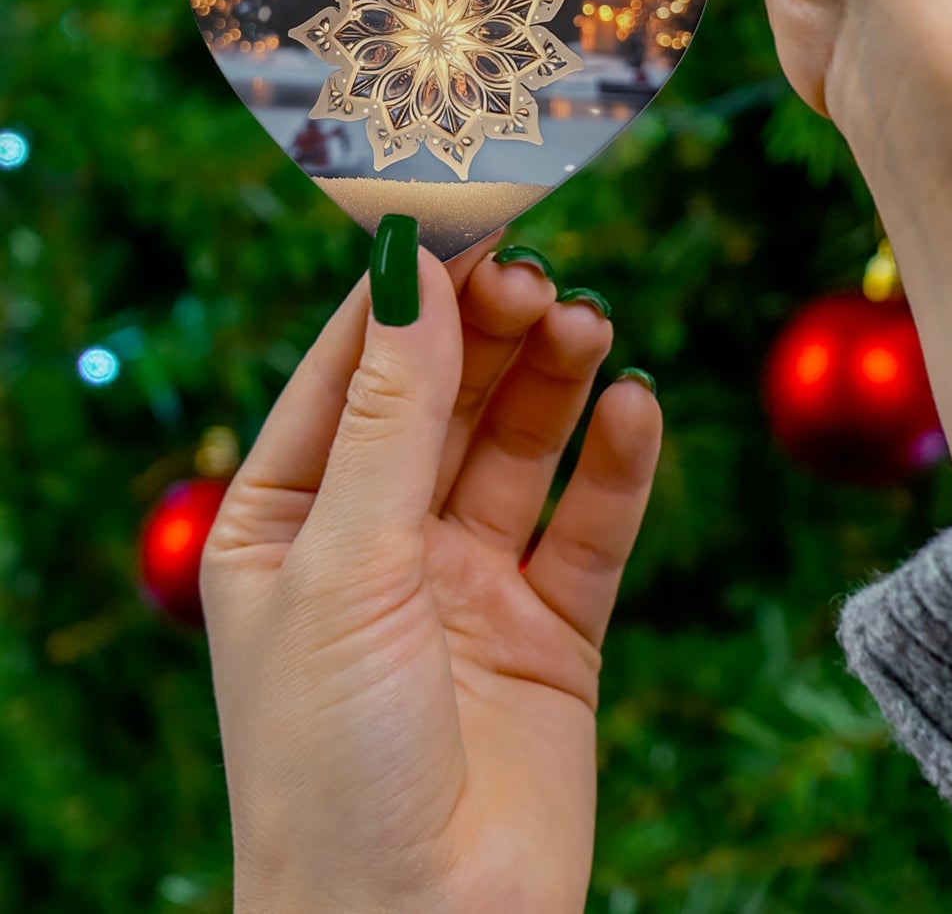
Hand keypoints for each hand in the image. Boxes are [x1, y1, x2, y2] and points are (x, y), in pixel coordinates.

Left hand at [201, 233, 660, 913]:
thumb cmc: (330, 762)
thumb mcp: (345, 565)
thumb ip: (390, 414)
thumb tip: (410, 268)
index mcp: (288, 522)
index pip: (351, 371)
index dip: (408, 293)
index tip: (467, 217)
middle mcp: (379, 543)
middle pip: (446, 397)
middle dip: (491, 331)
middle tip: (540, 277)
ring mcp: (469, 584)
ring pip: (521, 447)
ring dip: (556, 381)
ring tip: (590, 327)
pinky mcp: (552, 629)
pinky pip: (591, 525)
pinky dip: (617, 463)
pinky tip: (636, 407)